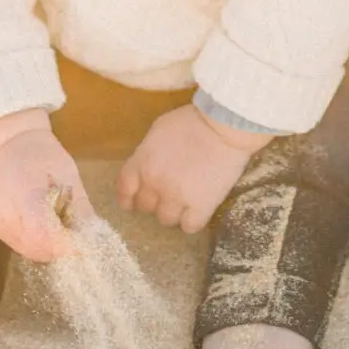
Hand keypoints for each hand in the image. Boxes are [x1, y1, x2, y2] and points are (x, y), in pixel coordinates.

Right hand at [0, 114, 94, 261]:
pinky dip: (39, 244)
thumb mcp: (68, 176)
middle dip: (62, 248)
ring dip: (51, 248)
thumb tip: (95, 236)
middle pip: (38, 250)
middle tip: (78, 238)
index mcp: (24, 199)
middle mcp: (6, 219)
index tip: (87, 244)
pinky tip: (49, 230)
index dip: (68, 245)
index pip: (47, 237)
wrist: (11, 145)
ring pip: (31, 252)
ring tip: (64, 232)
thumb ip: (79, 207)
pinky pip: (22, 246)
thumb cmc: (42, 155)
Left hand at [117, 104, 266, 233]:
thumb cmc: (192, 121)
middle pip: (145, 207)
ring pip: (166, 220)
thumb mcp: (159, 129)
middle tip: (168, 191)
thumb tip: (145, 165)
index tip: (134, 200)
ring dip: (174, 211)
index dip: (128, 198)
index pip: (124, 191)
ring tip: (186, 199)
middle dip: (154, 200)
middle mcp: (154, 185)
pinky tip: (199, 208)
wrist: (224, 126)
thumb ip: (146, 152)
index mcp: (142, 164)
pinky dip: (193, 220)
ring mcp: (176, 199)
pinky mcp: (200, 208)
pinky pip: (189, 227)